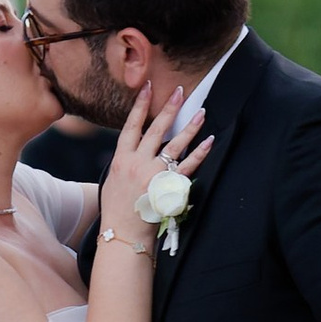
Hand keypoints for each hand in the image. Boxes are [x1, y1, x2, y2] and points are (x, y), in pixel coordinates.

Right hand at [95, 83, 210, 250]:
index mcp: (121, 159)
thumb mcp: (112, 180)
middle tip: (180, 91)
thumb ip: (124, 161)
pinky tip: (209, 141)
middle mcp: (137, 163)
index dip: (140, 106)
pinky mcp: (168, 188)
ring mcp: (153, 175)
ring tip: (201, 112)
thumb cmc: (117, 208)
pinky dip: (200, 153)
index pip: (131, 126)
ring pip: (175, 144)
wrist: (122, 233)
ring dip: (190, 126)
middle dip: (169, 108)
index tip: (148, 88)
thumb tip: (136, 146)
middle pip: (156, 129)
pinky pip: (188, 166)